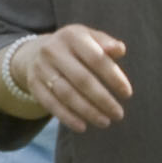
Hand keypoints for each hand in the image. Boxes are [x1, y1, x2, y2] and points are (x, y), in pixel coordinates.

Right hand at [5, 26, 131, 131]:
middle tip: (118, 114)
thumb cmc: (75, 48)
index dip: (113, 77)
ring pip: (66, 94)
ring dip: (87, 111)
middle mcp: (53, 50)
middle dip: (102, 99)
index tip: (127, 94)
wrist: (35, 52)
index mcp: (72, 36)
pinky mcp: (34, 84)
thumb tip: (120, 49)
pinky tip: (83, 126)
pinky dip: (67, 117)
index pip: (96, 58)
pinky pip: (51, 104)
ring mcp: (41, 68)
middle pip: (82, 79)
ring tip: (105, 122)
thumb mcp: (89, 38)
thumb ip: (106, 43)